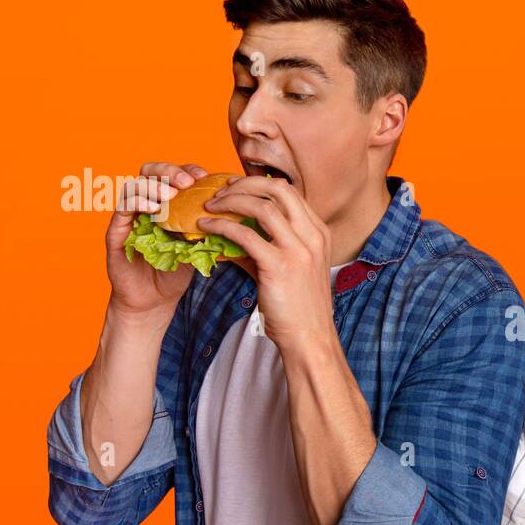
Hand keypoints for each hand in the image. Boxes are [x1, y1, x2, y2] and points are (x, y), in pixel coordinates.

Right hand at [106, 162, 206, 319]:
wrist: (154, 301)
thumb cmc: (176, 272)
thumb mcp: (198, 247)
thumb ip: (208, 230)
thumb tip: (232, 215)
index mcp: (167, 203)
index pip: (174, 175)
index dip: (188, 170)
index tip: (205, 177)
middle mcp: (146, 204)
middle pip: (151, 170)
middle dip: (170, 171)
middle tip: (188, 182)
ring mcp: (129, 216)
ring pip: (135, 185)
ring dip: (154, 185)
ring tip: (171, 194)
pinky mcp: (116, 231)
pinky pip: (123, 208)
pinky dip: (138, 202)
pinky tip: (154, 208)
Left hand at [196, 175, 334, 351]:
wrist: (310, 339)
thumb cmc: (299, 309)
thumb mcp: (290, 270)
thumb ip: (265, 249)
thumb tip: (231, 237)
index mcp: (318, 233)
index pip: (288, 192)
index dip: (258, 185)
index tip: (235, 189)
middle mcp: (312, 236)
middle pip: (277, 189)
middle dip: (244, 184)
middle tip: (220, 192)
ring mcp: (299, 250)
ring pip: (261, 206)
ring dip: (230, 201)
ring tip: (210, 206)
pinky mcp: (280, 266)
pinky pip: (245, 235)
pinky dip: (221, 226)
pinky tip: (206, 227)